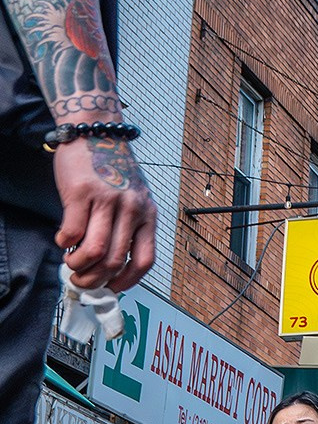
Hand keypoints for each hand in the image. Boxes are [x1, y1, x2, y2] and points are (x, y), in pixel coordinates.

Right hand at [54, 136, 155, 290]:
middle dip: (94, 280)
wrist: (98, 134)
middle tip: (81, 280)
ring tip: (70, 262)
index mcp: (148, 214)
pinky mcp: (82, 193)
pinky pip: (72, 232)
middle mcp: (132, 209)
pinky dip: (64, 244)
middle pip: (116, 261)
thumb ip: (128, 227)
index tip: (111, 289)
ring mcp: (108, 200)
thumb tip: (112, 266)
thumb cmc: (114, 170)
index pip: (146, 260)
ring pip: (95, 252)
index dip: (127, 282)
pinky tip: (63, 240)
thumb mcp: (134, 199)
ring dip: (77, 266)